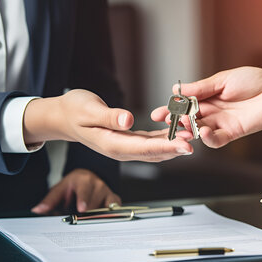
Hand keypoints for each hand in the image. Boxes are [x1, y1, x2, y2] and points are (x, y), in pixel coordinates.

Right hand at [24, 89, 192, 161]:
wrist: (63, 116)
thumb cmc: (73, 109)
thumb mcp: (89, 109)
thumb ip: (109, 117)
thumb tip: (128, 121)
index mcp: (112, 144)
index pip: (144, 149)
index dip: (167, 148)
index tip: (185, 145)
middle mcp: (121, 149)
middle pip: (154, 153)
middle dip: (176, 148)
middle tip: (197, 141)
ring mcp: (125, 147)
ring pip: (154, 149)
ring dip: (173, 144)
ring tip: (193, 136)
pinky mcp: (127, 140)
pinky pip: (149, 142)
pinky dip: (164, 138)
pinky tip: (177, 131)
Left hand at [31, 168, 120, 214]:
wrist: (86, 178)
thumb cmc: (72, 186)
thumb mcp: (59, 190)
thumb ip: (49, 201)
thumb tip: (37, 210)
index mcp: (83, 179)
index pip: (84, 190)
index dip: (84, 200)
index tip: (82, 209)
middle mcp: (98, 184)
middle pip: (94, 203)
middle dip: (87, 214)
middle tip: (80, 221)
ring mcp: (107, 191)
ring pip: (105, 207)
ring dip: (96, 216)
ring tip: (89, 220)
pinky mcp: (114, 199)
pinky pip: (115, 209)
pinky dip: (109, 215)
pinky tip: (102, 219)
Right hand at [151, 67, 261, 147]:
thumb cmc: (253, 80)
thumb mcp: (223, 80)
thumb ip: (201, 88)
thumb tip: (177, 90)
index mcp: (207, 97)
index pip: (184, 106)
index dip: (170, 110)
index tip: (156, 114)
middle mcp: (212, 112)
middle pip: (188, 120)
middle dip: (176, 123)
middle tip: (166, 123)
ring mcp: (221, 123)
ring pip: (199, 131)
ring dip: (189, 131)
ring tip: (184, 126)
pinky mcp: (233, 132)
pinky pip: (216, 140)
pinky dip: (207, 138)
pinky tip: (203, 132)